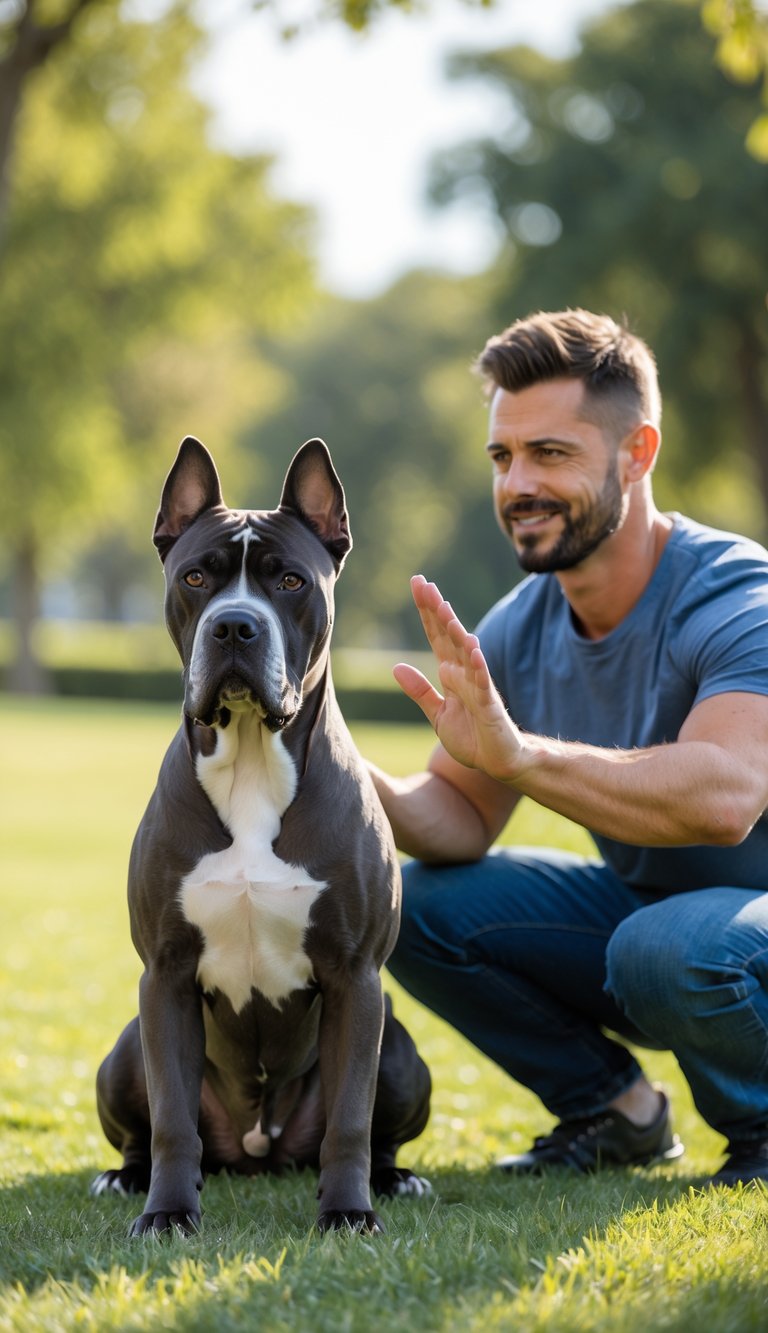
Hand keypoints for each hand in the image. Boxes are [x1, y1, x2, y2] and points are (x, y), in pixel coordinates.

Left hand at [393, 576, 530, 780]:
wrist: (498, 762)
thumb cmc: (472, 736)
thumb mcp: (437, 713)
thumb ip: (420, 691)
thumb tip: (396, 666)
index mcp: (451, 673)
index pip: (436, 636)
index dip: (426, 612)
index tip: (417, 584)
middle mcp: (464, 673)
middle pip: (449, 635)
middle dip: (437, 609)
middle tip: (424, 584)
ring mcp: (478, 686)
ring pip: (465, 653)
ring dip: (455, 630)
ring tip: (443, 607)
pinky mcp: (490, 705)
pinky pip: (483, 682)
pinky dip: (478, 665)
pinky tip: (473, 648)